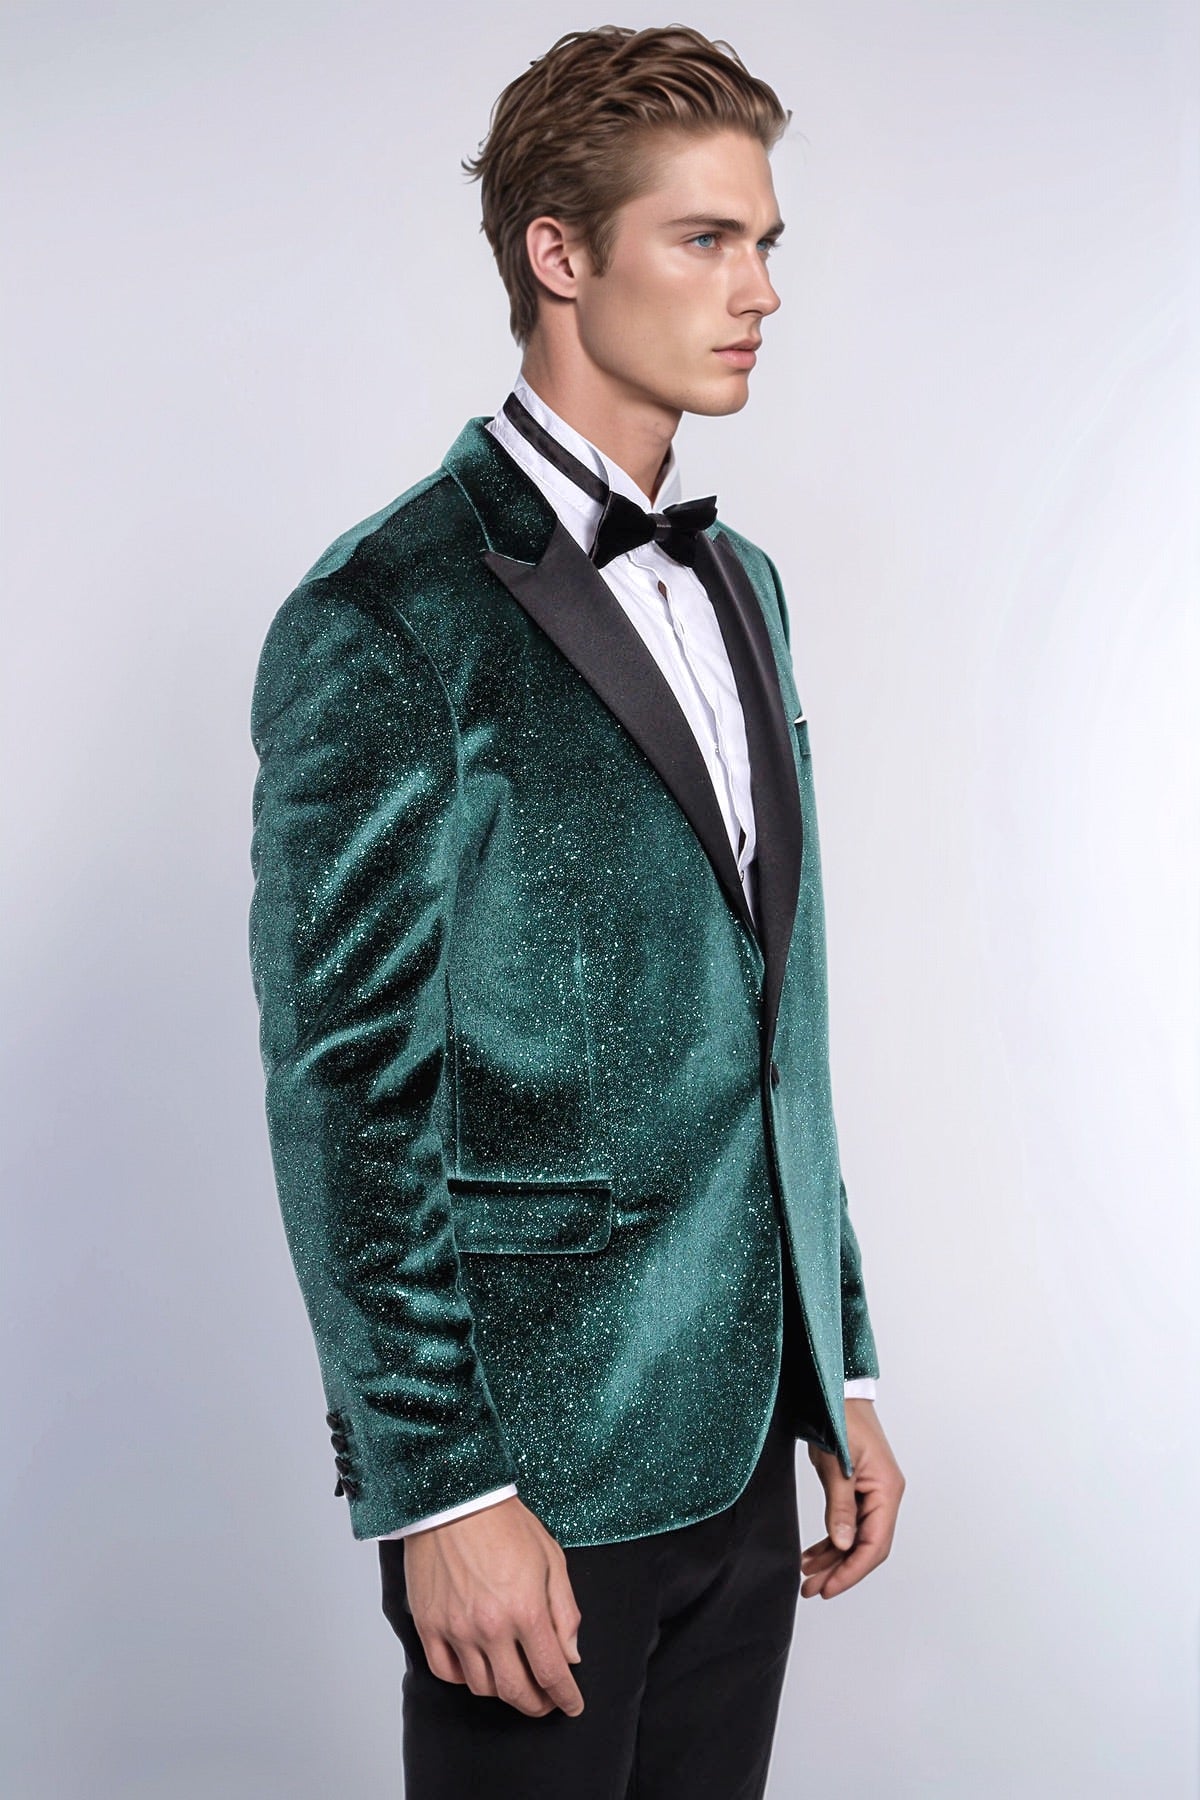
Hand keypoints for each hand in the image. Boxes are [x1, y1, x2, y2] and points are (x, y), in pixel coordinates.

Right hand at [403, 1495, 584, 1716]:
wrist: (456, 1498)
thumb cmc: (505, 1523)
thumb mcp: (552, 1559)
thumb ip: (565, 1612)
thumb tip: (571, 1655)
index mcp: (526, 1610)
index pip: (551, 1673)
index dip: (566, 1697)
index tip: (572, 1705)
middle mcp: (490, 1627)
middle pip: (516, 1690)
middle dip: (538, 1704)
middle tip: (547, 1701)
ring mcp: (456, 1629)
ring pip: (482, 1686)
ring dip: (504, 1691)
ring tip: (515, 1680)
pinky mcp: (429, 1625)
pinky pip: (446, 1672)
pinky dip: (465, 1679)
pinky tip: (478, 1668)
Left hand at [801, 1401, 904, 1599]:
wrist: (836, 1390)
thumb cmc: (840, 1418)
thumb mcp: (837, 1464)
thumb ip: (840, 1506)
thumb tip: (842, 1545)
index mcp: (887, 1490)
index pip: (874, 1544)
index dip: (851, 1570)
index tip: (829, 1588)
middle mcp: (884, 1496)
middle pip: (866, 1547)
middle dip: (839, 1571)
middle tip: (811, 1590)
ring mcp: (872, 1493)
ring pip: (854, 1539)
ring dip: (832, 1559)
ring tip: (807, 1577)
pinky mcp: (858, 1489)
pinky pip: (847, 1524)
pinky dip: (830, 1541)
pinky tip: (811, 1554)